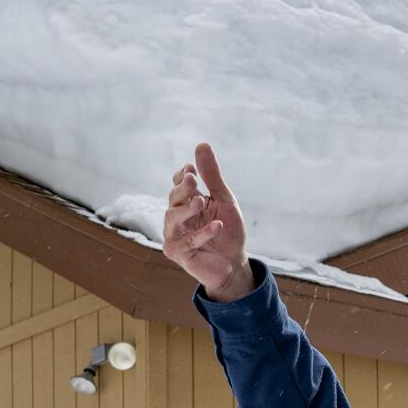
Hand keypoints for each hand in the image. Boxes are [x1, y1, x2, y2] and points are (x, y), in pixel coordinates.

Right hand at [163, 142, 251, 301]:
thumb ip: (212, 176)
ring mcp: (174, 234)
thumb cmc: (228, 231)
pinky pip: (185, 242)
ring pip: (172, 218)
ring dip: (187, 209)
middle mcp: (177, 216)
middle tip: (193, 179)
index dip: (182, 176)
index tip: (191, 168)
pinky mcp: (177, 253)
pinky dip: (201, 234)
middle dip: (182, 188)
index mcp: (187, 201)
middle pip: (173, 198)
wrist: (234, 262)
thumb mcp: (224, 200)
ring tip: (201, 201)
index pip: (178, 183)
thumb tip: (201, 144)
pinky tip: (217, 226)